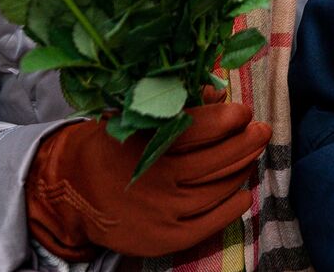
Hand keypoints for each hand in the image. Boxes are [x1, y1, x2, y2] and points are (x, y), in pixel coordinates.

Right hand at [26, 101, 270, 259]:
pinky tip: (242, 191)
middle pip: (215, 160)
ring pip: (218, 189)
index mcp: (147, 143)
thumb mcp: (133, 119)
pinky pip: (211, 223)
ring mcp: (163, 211)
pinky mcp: (166, 238)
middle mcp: (157, 178)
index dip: (226, 119)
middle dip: (245, 142)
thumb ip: (175, 104)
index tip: (243, 112)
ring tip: (251, 155)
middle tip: (260, 130)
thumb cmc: (111, 148)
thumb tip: (218, 94)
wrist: (73, 194)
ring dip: (241, 169)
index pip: (198, 129)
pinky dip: (233, 206)